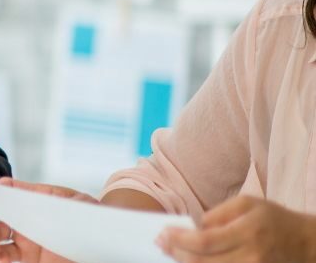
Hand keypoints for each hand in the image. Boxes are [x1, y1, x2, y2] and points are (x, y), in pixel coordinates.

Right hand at [0, 178, 95, 262]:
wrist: (108, 247)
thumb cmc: (96, 220)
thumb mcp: (81, 205)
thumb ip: (58, 202)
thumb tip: (37, 201)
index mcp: (39, 198)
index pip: (9, 189)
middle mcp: (29, 217)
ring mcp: (28, 237)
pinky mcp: (29, 257)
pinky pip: (7, 255)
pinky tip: (0, 258)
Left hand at [158, 196, 315, 262]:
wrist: (304, 242)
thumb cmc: (273, 218)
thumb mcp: (248, 204)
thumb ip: (218, 213)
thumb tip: (193, 225)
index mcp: (247, 232)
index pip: (204, 241)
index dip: (179, 239)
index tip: (164, 232)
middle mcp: (250, 256)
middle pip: (202, 262)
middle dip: (176, 253)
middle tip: (160, 243)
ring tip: (171, 252)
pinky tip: (189, 260)